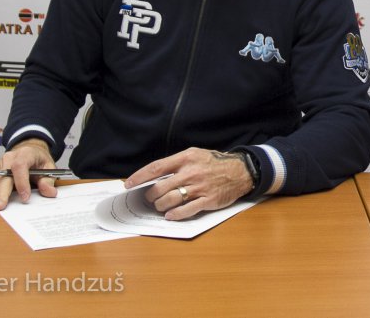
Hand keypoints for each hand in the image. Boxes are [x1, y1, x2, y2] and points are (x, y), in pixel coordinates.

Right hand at [0, 138, 57, 210]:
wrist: (29, 150)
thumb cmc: (38, 160)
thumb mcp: (49, 167)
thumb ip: (48, 180)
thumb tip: (50, 192)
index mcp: (25, 154)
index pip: (20, 166)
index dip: (22, 183)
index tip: (25, 197)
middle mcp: (9, 157)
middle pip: (3, 174)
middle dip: (1, 192)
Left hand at [125, 147, 254, 220]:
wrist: (241, 171)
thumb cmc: (215, 163)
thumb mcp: (196, 155)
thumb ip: (177, 164)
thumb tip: (155, 176)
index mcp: (186, 158)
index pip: (156, 168)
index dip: (139, 177)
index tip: (128, 184)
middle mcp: (191, 172)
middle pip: (159, 188)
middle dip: (150, 196)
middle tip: (150, 198)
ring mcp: (199, 187)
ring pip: (169, 200)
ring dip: (160, 206)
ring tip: (160, 206)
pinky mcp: (208, 200)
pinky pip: (185, 210)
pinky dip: (174, 214)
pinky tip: (170, 215)